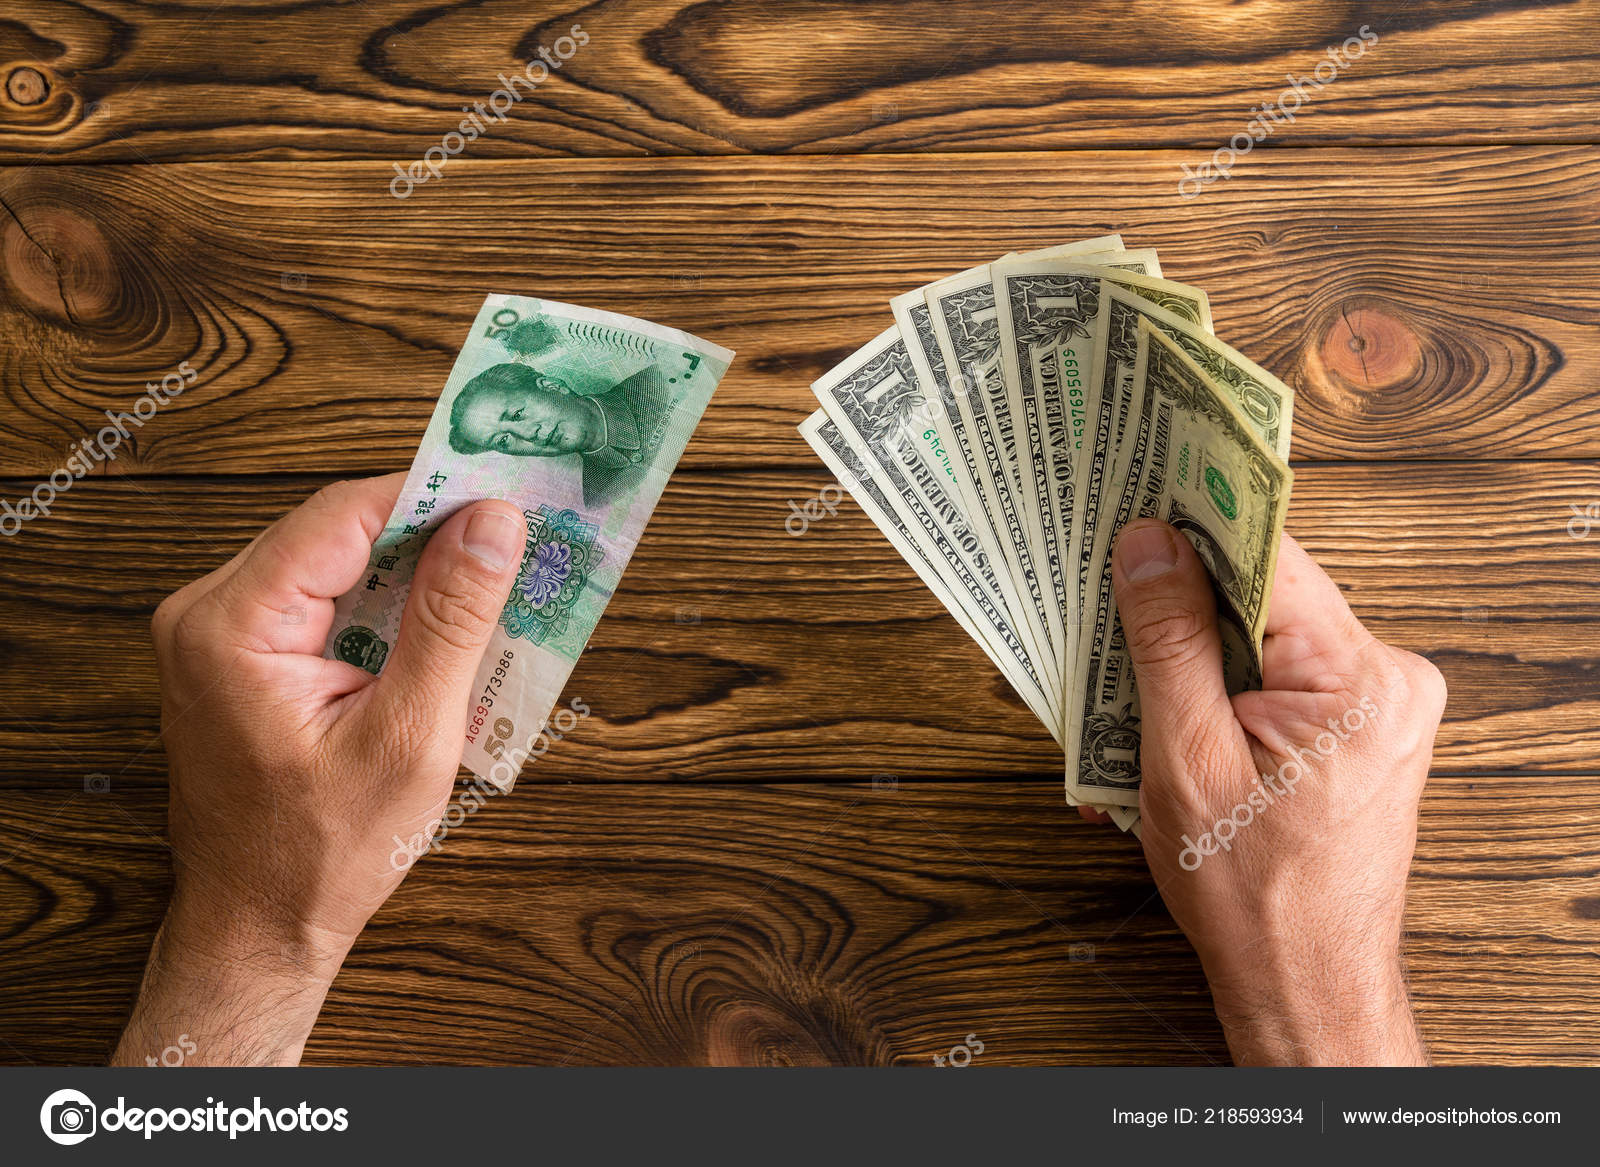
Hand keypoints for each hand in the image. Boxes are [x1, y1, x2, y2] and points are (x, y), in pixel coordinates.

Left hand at [113, 475, 525, 1064]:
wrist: (257, 928)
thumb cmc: (324, 853)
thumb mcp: (409, 736)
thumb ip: (451, 620)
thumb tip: (494, 523)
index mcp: (232, 625)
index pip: (345, 514)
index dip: (434, 496)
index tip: (511, 494)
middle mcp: (207, 613)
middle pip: (337, 530)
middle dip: (429, 533)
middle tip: (514, 539)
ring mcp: (214, 633)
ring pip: (333, 560)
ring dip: (412, 571)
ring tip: (490, 585)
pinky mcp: (235, 654)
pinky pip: (318, 598)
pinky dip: (382, 606)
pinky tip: (439, 628)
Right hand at [1099, 519, 1445, 1065]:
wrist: (1306, 984)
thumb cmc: (1251, 895)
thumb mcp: (1186, 760)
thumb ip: (1166, 642)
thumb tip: (1146, 542)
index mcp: (1359, 677)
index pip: (1266, 555)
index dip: (1190, 529)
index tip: (1127, 507)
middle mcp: (1390, 675)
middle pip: (1264, 592)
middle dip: (1179, 608)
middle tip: (1106, 622)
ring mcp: (1383, 700)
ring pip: (1264, 633)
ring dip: (1193, 656)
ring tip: (1136, 700)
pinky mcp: (1364, 723)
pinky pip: (1279, 671)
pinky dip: (1221, 686)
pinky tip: (1176, 724)